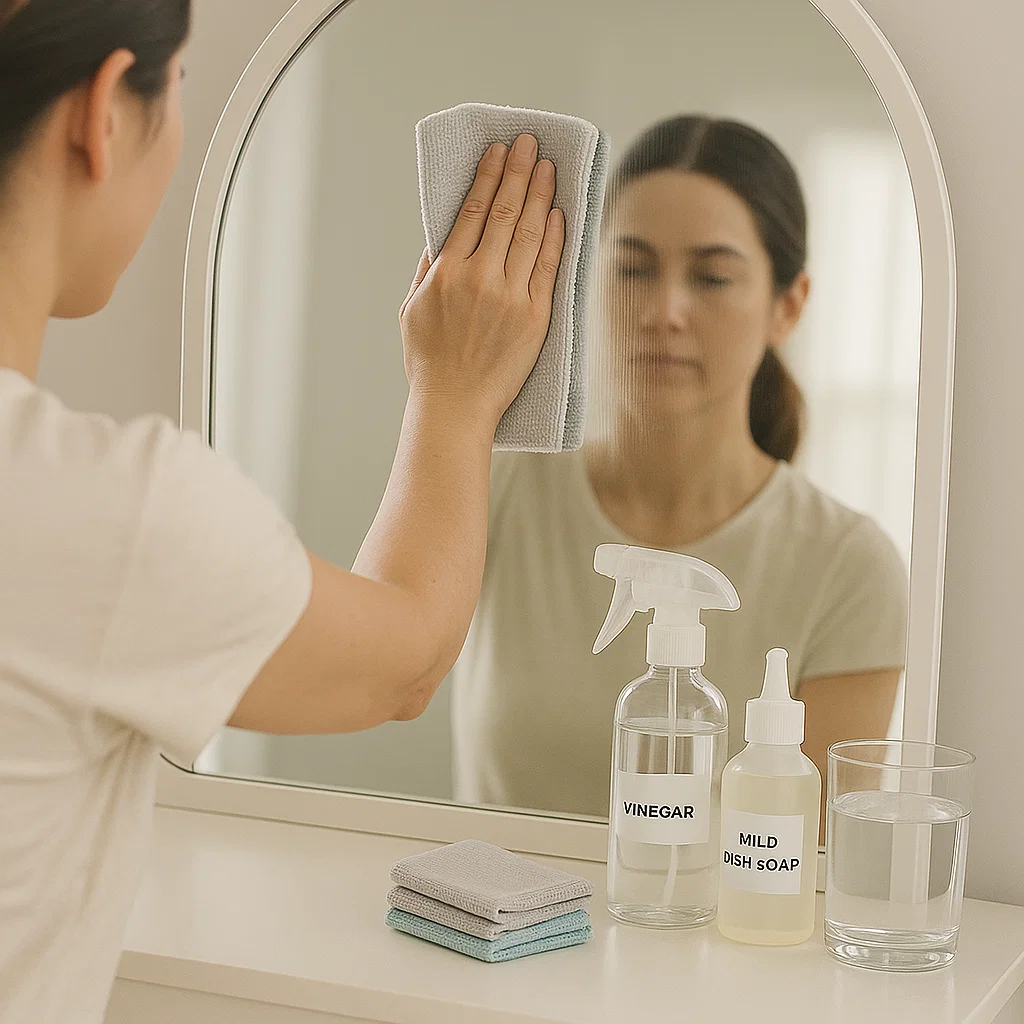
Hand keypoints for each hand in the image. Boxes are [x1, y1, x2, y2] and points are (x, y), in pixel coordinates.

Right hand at [399, 133, 565, 427]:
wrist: (455, 406)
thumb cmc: (430, 362)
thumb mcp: (413, 310)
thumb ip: (427, 270)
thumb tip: (441, 236)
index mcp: (447, 273)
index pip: (472, 211)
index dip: (488, 176)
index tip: (499, 151)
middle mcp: (479, 279)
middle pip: (505, 213)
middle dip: (519, 172)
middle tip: (530, 144)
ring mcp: (510, 297)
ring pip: (530, 233)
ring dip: (541, 195)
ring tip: (549, 168)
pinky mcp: (535, 318)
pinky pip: (549, 268)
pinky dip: (555, 237)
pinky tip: (559, 213)